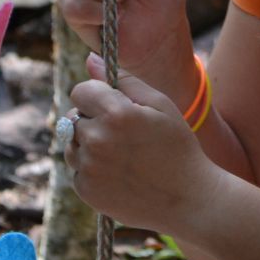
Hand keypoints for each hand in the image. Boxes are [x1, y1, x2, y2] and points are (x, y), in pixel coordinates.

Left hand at [65, 76, 222, 233]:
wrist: (187, 199)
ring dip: (88, 144)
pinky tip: (119, 173)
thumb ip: (124, 80)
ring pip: (71, 144)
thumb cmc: (178, 146)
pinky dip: (92, 168)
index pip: (80, 91)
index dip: (97, 95)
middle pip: (74, 117)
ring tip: (121, 154)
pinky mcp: (86, 190)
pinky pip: (77, 169)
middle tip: (124, 134)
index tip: (114, 106)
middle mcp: (96, 140)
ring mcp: (89, 168)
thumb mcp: (160, 105)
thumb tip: (90, 60)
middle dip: (93, 120)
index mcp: (115, 114)